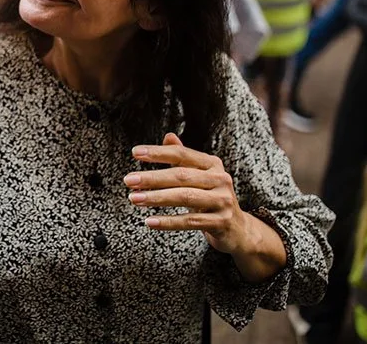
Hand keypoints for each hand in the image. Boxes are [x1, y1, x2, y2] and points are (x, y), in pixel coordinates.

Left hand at [125, 133, 248, 254]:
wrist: (238, 228)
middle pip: (181, 176)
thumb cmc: (210, 197)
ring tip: (135, 198)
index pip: (181, 154)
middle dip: (152, 178)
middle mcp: (220, 179)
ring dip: (156, 198)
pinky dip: (168, 222)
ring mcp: (223, 201)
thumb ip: (183, 157)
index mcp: (212, 164)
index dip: (158, 153)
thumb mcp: (198, 176)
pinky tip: (150, 221)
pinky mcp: (222, 222)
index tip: (135, 153)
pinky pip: (191, 221)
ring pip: (185, 197)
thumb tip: (168, 136)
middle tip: (128, 180)